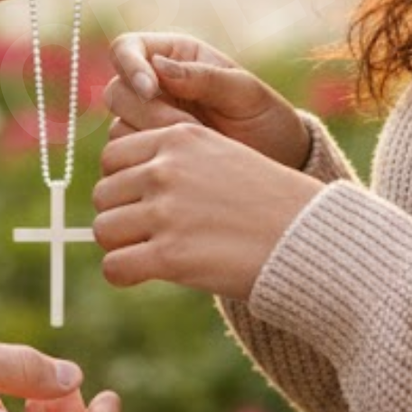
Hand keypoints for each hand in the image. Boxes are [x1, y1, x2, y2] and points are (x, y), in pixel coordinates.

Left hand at [93, 118, 323, 300]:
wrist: (307, 237)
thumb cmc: (268, 201)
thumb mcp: (220, 156)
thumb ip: (175, 160)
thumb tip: (124, 183)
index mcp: (178, 137)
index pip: (112, 156)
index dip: (123, 184)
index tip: (142, 203)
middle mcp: (166, 168)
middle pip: (103, 193)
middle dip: (120, 215)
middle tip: (146, 234)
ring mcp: (166, 210)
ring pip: (104, 229)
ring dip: (121, 245)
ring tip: (149, 254)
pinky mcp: (170, 255)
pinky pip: (115, 266)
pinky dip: (122, 274)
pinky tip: (144, 274)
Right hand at [104, 32, 311, 168]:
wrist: (279, 162)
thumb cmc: (266, 118)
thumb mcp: (244, 92)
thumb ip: (203, 77)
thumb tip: (159, 67)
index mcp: (174, 57)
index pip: (127, 48)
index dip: (129, 65)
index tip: (151, 89)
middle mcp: (153, 87)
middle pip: (117, 91)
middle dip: (147, 112)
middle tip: (186, 129)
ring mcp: (148, 124)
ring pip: (118, 127)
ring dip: (150, 140)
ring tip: (194, 150)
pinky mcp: (148, 157)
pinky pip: (127, 159)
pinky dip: (148, 163)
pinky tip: (183, 167)